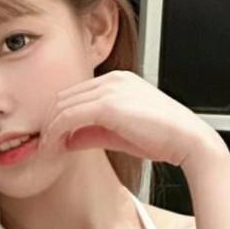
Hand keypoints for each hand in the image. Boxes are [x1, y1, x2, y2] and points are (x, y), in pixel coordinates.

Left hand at [35, 70, 218, 168]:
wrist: (189, 141)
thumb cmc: (164, 138)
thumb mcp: (122, 135)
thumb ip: (94, 133)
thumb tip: (68, 138)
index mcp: (119, 81)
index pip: (77, 94)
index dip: (60, 116)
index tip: (51, 137)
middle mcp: (112, 79)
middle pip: (65, 96)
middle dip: (49, 120)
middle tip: (41, 144)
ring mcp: (110, 89)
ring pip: (64, 104)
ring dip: (50, 127)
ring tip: (44, 148)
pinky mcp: (108, 104)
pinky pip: (70, 116)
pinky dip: (56, 131)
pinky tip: (53, 147)